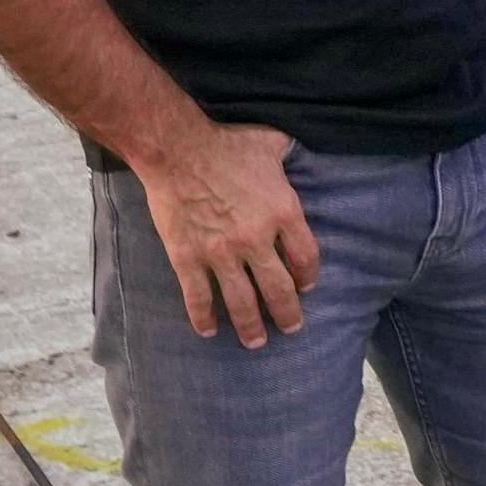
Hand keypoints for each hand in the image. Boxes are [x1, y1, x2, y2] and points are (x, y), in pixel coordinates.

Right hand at [134, 120, 320, 348]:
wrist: (177, 149)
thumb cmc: (227, 143)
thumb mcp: (272, 143)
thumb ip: (290, 155)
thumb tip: (300, 152)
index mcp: (283, 212)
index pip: (306, 258)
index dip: (308, 277)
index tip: (306, 286)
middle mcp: (256, 239)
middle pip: (279, 289)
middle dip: (288, 313)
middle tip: (292, 327)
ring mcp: (221, 253)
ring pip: (242, 302)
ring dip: (251, 327)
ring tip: (257, 342)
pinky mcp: (188, 258)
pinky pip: (198, 297)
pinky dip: (203, 317)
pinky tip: (208, 331)